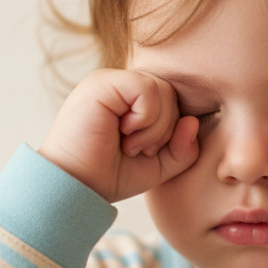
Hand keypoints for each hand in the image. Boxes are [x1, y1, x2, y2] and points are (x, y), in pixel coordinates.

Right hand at [38, 69, 199, 202]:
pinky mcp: (102, 82)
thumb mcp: (157, 165)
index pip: (172, 100)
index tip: (146, 151)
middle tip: (138, 150)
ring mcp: (109, 81)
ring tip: (129, 144)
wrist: (75, 187)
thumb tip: (192, 121)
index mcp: (130, 99)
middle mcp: (119, 85)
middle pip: (171, 93)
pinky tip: (124, 132)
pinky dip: (145, 118)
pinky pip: (147, 89)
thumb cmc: (109, 176)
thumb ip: (182, 148)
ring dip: (154, 127)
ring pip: (162, 90)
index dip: (171, 129)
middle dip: (164, 129)